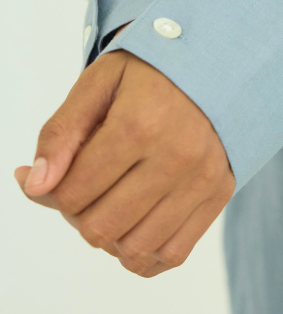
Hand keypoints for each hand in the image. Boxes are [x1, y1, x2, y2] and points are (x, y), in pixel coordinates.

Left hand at [14, 46, 234, 277]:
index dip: (53, 191)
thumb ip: (60, 133)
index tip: (62, 171)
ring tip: (113, 201)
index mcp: (139, 123)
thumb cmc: (150, 71)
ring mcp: (202, 177)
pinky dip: (146, 252)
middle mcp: (176, 155)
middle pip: (100, 227)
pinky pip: (173, 252)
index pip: (72, 194)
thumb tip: (33, 187)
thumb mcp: (98, 83)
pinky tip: (137, 224)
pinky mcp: (220, 191)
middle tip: (89, 184)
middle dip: (80, 215)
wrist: (217, 60)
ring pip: (134, 248)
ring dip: (111, 235)